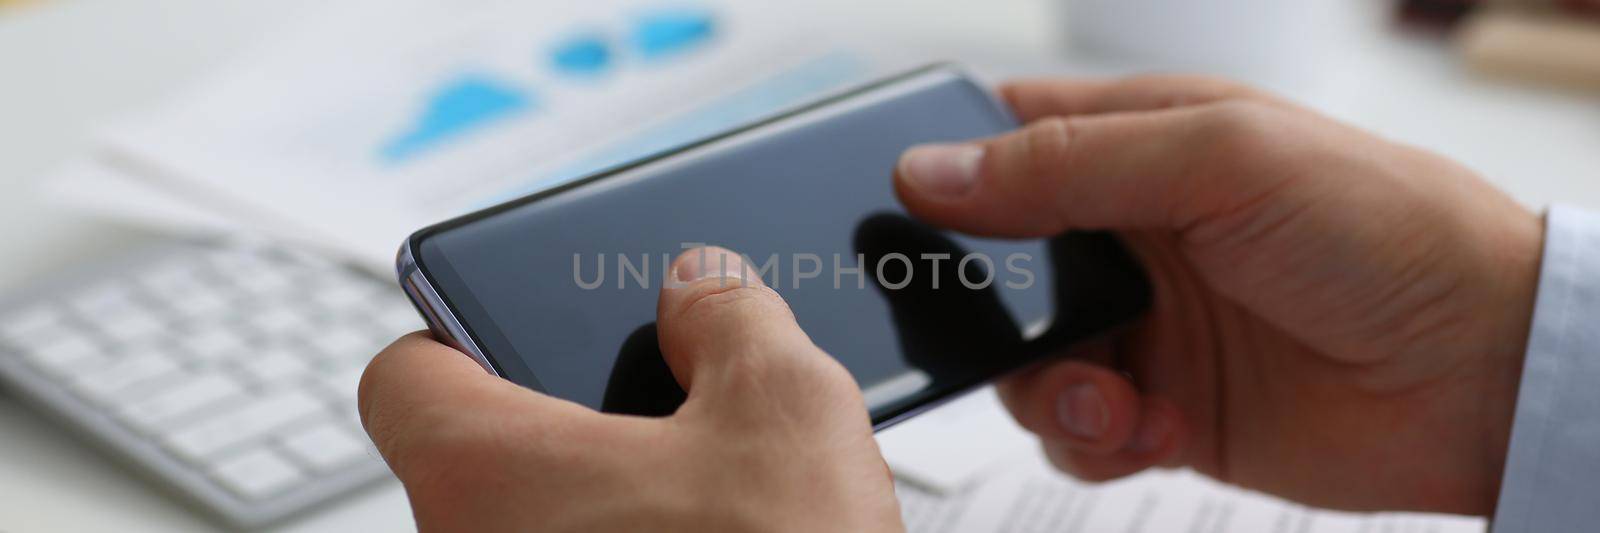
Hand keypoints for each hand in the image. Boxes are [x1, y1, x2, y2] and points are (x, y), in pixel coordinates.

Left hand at [359, 247, 901, 531]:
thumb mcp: (787, 406)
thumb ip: (731, 314)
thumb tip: (700, 282)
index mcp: (484, 470)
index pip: (401, 376)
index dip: (460, 337)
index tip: (520, 334)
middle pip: (474, 462)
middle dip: (563, 431)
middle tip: (657, 416)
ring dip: (596, 511)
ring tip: (706, 502)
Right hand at [894, 76, 1542, 514]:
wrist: (1483, 374)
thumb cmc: (1387, 231)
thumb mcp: (1223, 159)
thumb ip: (1070, 163)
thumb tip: (932, 173)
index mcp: (1142, 141)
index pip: (1005, 135)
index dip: (943, 168)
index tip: (904, 211)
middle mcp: (1132, 231)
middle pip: (993, 262)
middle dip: (978, 303)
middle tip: (998, 327)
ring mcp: (1145, 322)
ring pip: (1021, 356)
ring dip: (1044, 383)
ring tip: (1110, 392)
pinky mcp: (1163, 406)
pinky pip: (1075, 428)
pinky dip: (1093, 435)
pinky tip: (1153, 425)